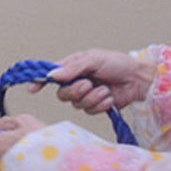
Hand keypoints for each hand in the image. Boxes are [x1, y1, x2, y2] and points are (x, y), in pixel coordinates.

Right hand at [33, 49, 154, 114]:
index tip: (33, 88)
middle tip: (89, 84)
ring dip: (92, 97)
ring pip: (77, 104)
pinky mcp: (96, 106)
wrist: (137, 79)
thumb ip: (72, 68)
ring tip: (104, 89)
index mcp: (73, 67)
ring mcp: (86, 95)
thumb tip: (53, 75)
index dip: (40, 81)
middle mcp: (76, 82)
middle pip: (63, 94)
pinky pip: (90, 111)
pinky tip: (109, 97)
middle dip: (76, 91)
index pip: (51, 75)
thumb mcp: (93, 59)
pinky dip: (101, 104)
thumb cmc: (117, 63)